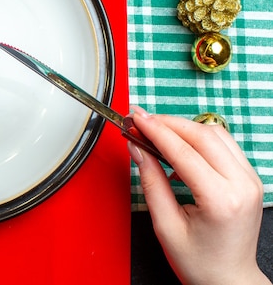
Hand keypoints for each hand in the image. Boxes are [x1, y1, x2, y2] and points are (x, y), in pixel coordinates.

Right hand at [129, 107, 270, 284]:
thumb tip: (137, 149)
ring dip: (184, 127)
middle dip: (168, 123)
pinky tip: (179, 148)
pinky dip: (199, 139)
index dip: (155, 130)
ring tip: (157, 131)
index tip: (136, 118)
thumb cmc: (199, 262)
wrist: (228, 280)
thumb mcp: (165, 226)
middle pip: (203, 134)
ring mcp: (251, 180)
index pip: (183, 151)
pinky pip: (225, 145)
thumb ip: (151, 182)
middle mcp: (242, 185)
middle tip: (141, 120)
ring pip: (216, 133)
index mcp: (221, 200)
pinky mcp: (250, 178)